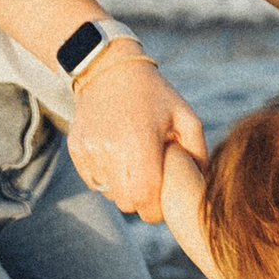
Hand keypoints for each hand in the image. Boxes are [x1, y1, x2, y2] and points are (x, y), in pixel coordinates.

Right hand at [68, 48, 207, 220]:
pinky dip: (107, 177)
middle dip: (141, 201)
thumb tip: (202, 183)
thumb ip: (197, 151)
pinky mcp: (76, 149)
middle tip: (151, 183)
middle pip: (127, 203)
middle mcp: (111, 149)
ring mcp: (90, 150)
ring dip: (123, 188)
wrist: (108, 68)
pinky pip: (94, 181)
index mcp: (141, 143)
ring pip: (109, 194)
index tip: (163, 201)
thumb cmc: (154, 94)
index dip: (156, 210)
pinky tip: (118, 156)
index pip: (145, 200)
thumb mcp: (184, 115)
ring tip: (134, 163)